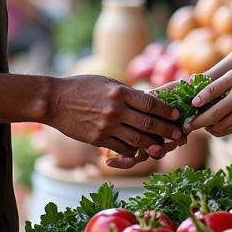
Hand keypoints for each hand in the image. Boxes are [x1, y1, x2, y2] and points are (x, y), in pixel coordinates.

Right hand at [49, 75, 184, 160]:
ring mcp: (107, 126)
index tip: (176, 115)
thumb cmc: (80, 87)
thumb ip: (125, 92)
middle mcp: (115, 110)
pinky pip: (121, 147)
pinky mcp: (98, 139)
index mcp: (119, 92)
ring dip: (153, 144)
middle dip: (166, 130)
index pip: (150, 103)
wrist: (53, 100)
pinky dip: (132, 150)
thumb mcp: (105, 82)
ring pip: (137, 139)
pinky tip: (138, 149)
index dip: (166, 111)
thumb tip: (146, 100)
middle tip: (178, 134)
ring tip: (162, 146)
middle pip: (148, 123)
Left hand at [186, 62, 231, 136]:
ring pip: (224, 127)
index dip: (197, 103)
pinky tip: (220, 125)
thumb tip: (196, 99)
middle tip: (188, 126)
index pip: (210, 93)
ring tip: (204, 126)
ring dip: (211, 128)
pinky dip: (225, 129)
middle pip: (214, 115)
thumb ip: (218, 84)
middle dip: (198, 122)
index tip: (189, 108)